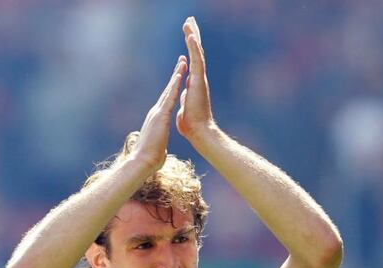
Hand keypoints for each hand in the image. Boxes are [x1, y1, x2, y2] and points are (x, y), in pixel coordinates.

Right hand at [132, 55, 186, 171]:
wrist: (143, 161)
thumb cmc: (150, 157)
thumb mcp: (158, 145)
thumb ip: (158, 140)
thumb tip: (159, 145)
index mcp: (157, 119)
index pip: (167, 100)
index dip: (173, 87)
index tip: (179, 76)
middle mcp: (156, 112)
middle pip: (168, 90)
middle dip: (176, 76)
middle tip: (182, 62)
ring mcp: (158, 113)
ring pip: (169, 90)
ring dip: (176, 76)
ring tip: (183, 63)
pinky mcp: (161, 116)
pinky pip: (170, 98)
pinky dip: (175, 87)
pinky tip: (180, 77)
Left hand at [176, 17, 214, 139]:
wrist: (199, 131)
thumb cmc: (191, 124)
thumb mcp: (184, 107)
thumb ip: (184, 99)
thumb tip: (182, 96)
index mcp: (194, 83)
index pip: (192, 61)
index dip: (190, 47)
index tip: (189, 34)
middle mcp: (199, 78)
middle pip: (196, 52)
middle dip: (194, 35)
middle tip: (191, 20)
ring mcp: (200, 78)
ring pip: (197, 53)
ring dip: (193, 36)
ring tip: (189, 22)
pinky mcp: (199, 81)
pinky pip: (196, 60)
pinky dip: (194, 47)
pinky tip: (190, 36)